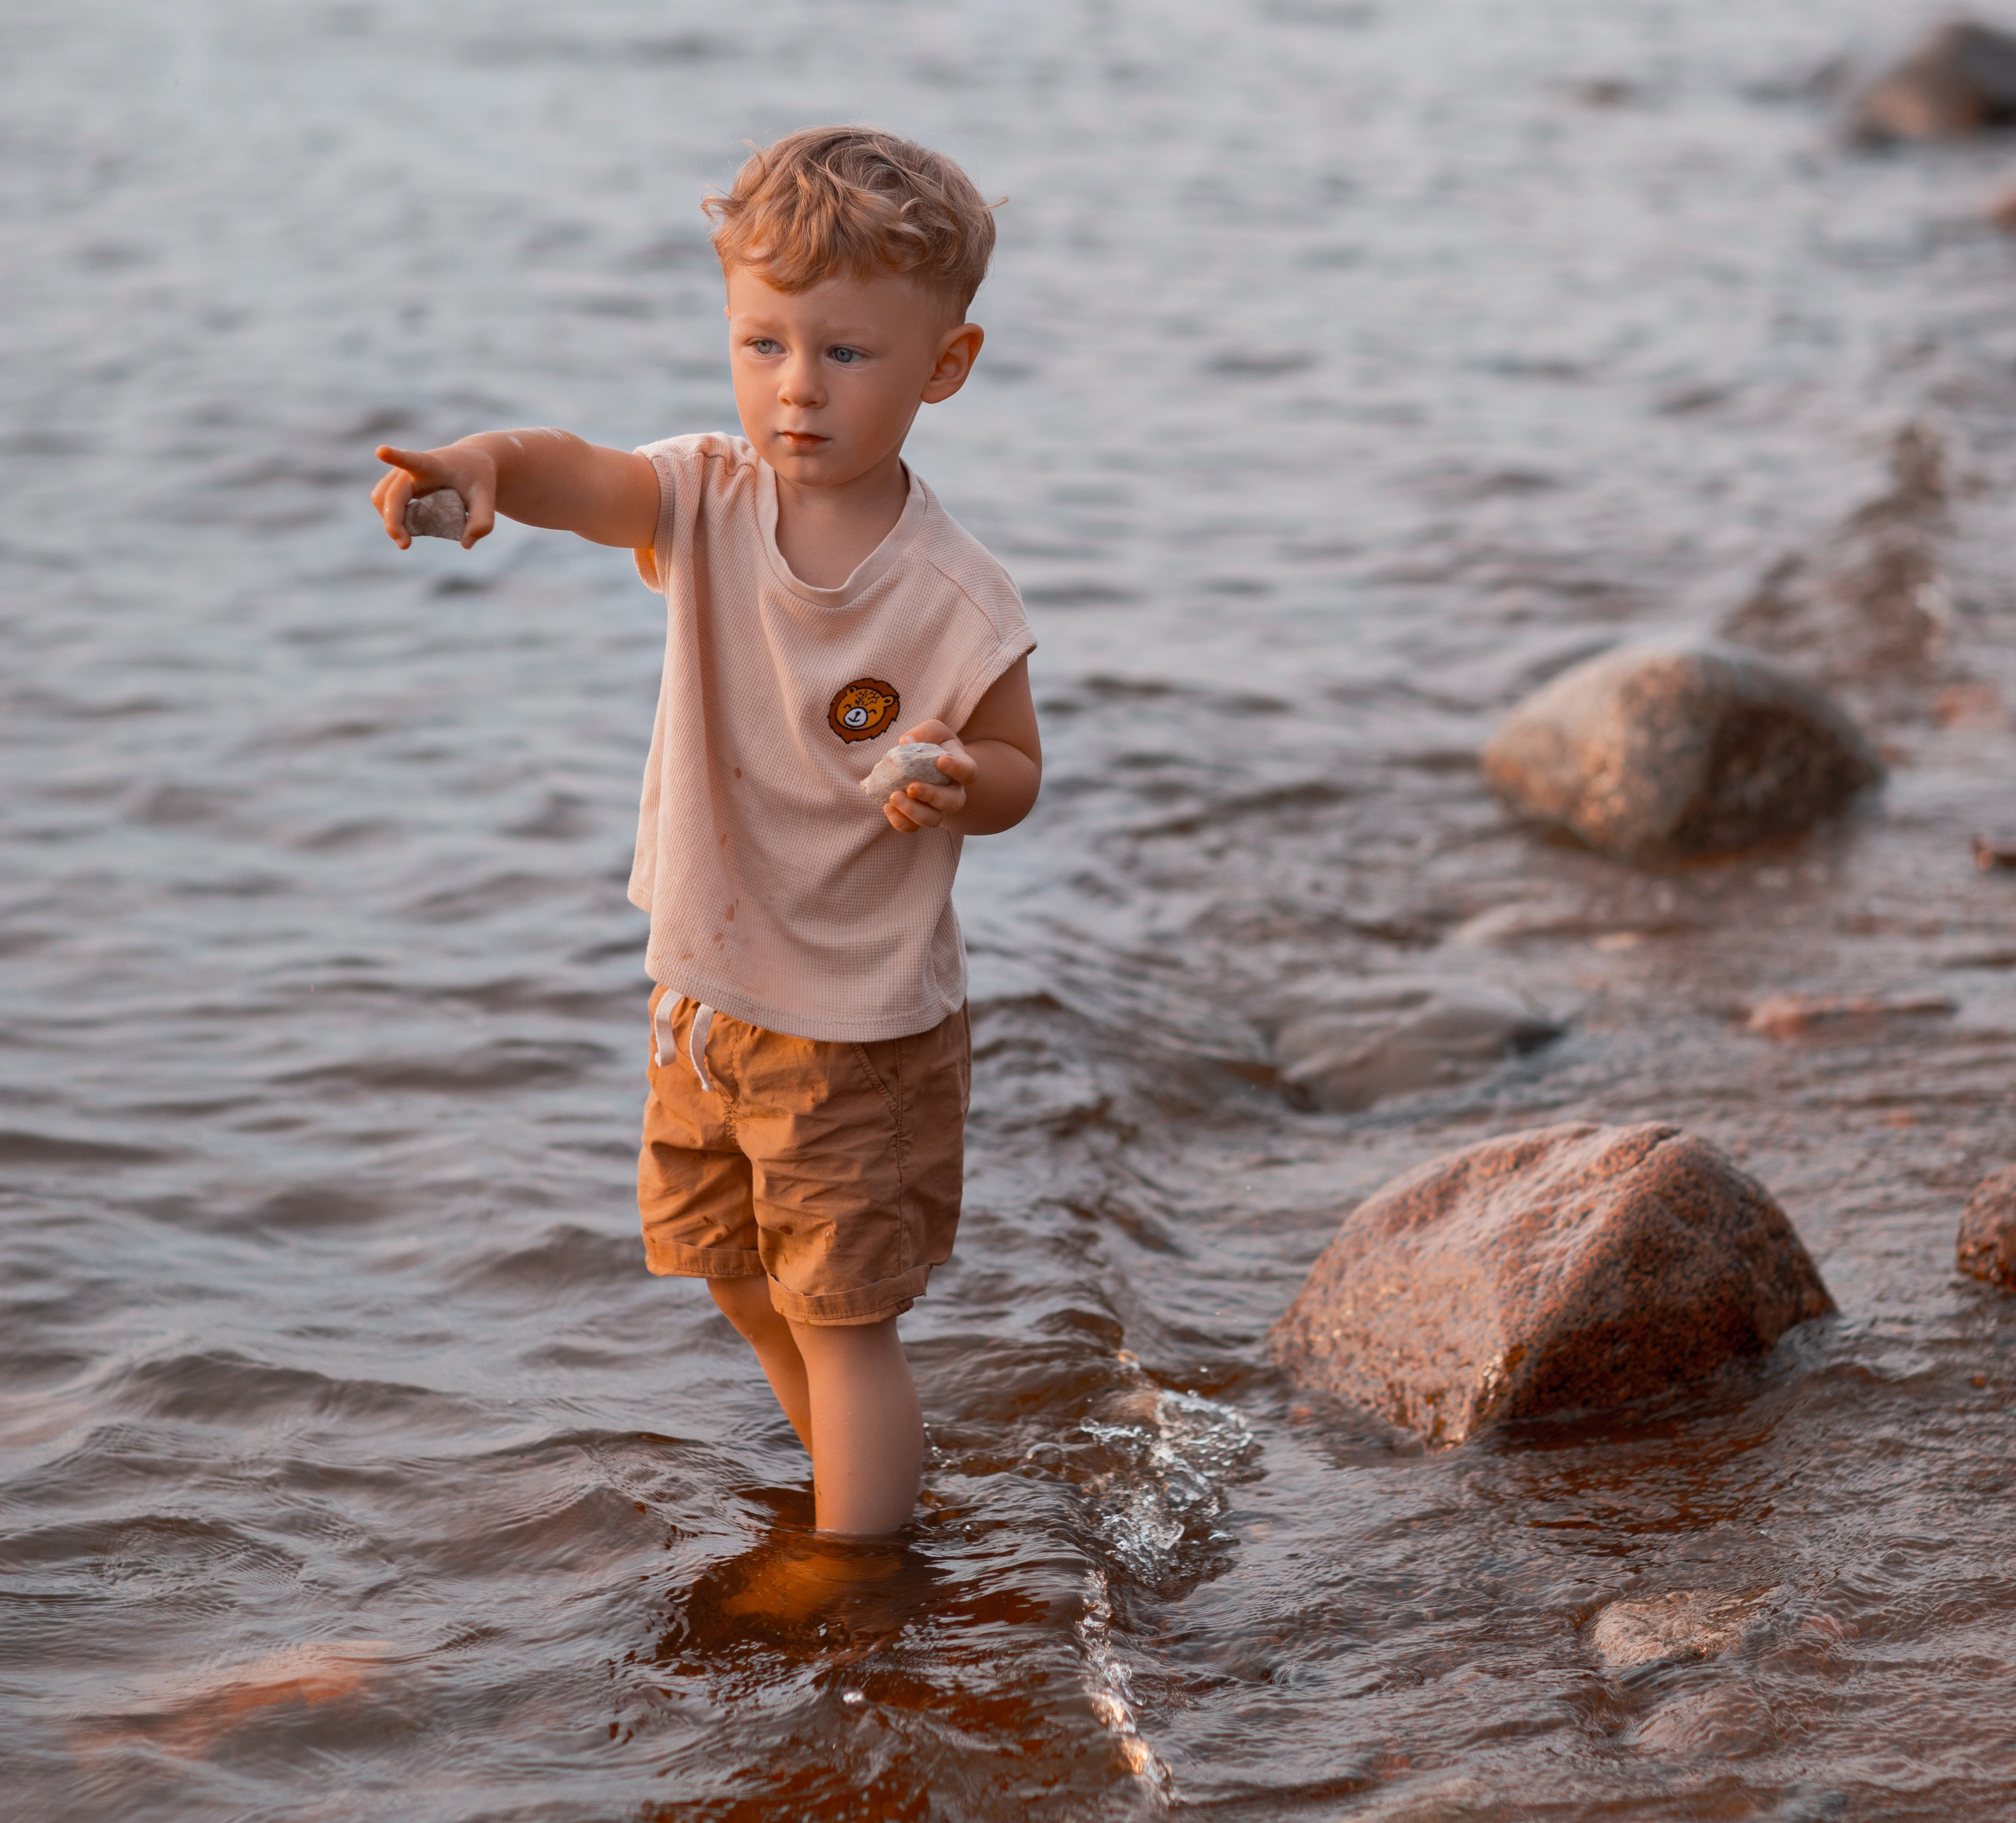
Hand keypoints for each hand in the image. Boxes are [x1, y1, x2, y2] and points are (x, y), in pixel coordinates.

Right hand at [371, 442, 497, 550]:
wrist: (470, 463)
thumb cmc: (477, 478)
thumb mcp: (487, 498)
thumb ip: (482, 521)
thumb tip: (465, 544)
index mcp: (433, 465)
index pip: (413, 460)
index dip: (396, 456)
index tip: (381, 451)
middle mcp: (411, 468)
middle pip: (389, 494)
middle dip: (392, 520)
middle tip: (405, 545)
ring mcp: (401, 475)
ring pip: (381, 498)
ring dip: (391, 521)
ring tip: (408, 538)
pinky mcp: (397, 485)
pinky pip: (386, 504)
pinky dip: (394, 519)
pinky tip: (411, 527)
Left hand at [880, 720, 976, 832]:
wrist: (925, 765)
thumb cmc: (933, 744)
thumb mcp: (933, 731)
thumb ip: (924, 733)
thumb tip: (906, 742)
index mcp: (962, 769)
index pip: (969, 772)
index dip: (958, 770)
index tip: (941, 761)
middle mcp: (953, 793)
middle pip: (953, 803)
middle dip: (932, 796)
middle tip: (912, 787)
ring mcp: (937, 809)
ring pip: (933, 820)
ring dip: (914, 811)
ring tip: (894, 797)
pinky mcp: (918, 817)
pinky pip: (912, 827)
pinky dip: (899, 821)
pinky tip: (886, 806)